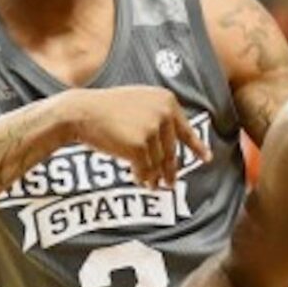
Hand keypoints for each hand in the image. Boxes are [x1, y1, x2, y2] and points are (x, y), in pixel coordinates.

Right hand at [61, 84, 208, 188]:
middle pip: (171, 150)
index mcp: (166, 100)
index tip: (206, 159)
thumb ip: (156, 116)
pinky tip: (138, 181)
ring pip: (158, 162)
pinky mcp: (139, 145)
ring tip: (151, 186)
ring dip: (153, 176)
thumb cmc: (104, 109)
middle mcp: (164, 113)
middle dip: (170, 169)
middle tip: (170, 184)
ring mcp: (152, 129)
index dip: (196, 146)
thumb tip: (170, 144)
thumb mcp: (137, 102)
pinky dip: (141, 177)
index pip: (184, 128)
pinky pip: (145, 168)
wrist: (81, 112)